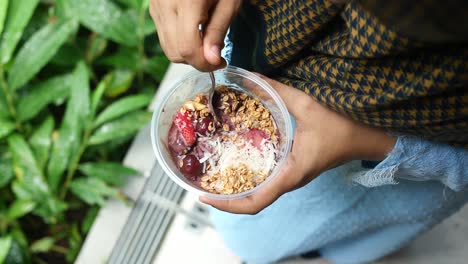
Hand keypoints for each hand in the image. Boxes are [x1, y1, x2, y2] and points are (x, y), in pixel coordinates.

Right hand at [149, 0, 241, 70]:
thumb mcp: (229, 1)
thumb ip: (218, 30)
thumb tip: (211, 60)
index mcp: (187, 2)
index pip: (188, 48)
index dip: (204, 64)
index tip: (221, 62)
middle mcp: (166, 5)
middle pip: (175, 52)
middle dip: (197, 60)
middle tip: (215, 54)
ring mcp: (156, 6)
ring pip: (167, 47)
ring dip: (187, 53)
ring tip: (205, 41)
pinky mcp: (153, 6)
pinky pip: (163, 35)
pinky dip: (178, 41)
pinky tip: (193, 30)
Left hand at [200, 75, 395, 213]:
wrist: (370, 135)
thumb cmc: (343, 125)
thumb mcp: (307, 105)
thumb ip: (276, 91)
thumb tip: (247, 77)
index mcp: (292, 173)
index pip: (256, 202)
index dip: (229, 205)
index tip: (205, 196)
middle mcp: (291, 180)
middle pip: (254, 201)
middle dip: (227, 197)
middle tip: (203, 181)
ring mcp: (294, 176)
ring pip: (261, 192)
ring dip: (237, 188)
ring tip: (215, 173)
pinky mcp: (296, 168)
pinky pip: (269, 180)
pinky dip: (251, 177)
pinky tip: (240, 159)